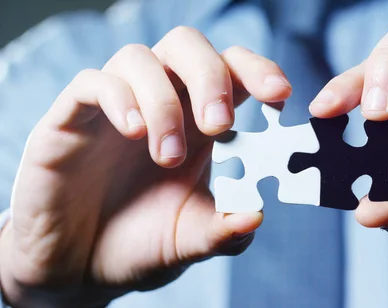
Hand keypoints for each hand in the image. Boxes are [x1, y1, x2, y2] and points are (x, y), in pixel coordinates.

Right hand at [0, 27, 291, 306]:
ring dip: (163, 102)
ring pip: (140, 58)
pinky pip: (91, 82)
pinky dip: (118, 98)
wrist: (80, 268)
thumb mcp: (192, 242)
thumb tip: (256, 216)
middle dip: (211, 77)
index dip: (257, 70)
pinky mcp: (72, 120)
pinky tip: (133, 134)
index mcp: (199, 123)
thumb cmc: (142, 245)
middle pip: (187, 46)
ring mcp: (116, 108)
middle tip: (219, 125)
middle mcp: (160, 104)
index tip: (279, 95)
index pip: (231, 70)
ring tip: (168, 157)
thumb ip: (226, 231)